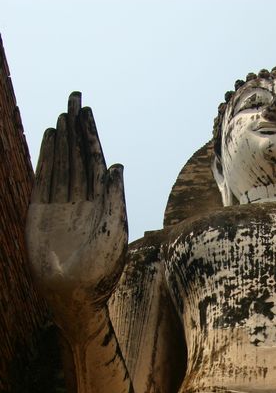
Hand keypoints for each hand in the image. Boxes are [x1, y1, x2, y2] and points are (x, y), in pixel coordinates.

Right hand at [26, 92, 127, 336]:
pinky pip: (44, 178)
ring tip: (64, 114)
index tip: (88, 112)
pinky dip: (48, 157)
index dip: (92, 137)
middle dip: (78, 129)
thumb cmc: (99, 271)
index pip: (96, 162)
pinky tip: (50, 138)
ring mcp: (61, 205)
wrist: (71, 294)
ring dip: (63, 139)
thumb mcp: (113, 232)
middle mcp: (82, 201)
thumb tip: (116, 166)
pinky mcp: (41, 212)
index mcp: (102, 204)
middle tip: (76, 98)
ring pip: (63, 164)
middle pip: (78, 156)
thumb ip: (114, 199)